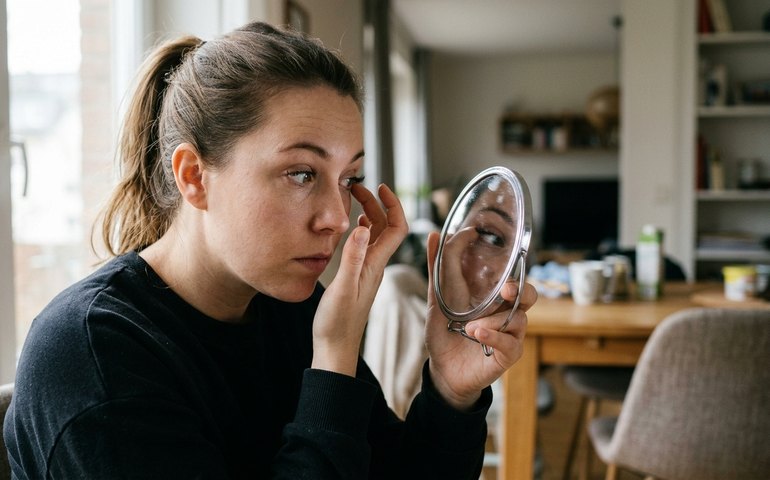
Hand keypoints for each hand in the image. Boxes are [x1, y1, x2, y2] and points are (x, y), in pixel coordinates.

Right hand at [312, 184, 407, 375]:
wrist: (335, 348)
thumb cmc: (337, 323)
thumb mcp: (343, 288)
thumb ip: (352, 258)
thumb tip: (362, 226)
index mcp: (376, 265)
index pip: (396, 228)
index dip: (392, 204)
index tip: (379, 186)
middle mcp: (376, 265)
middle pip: (386, 227)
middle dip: (376, 202)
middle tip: (357, 187)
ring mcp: (368, 271)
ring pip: (375, 235)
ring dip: (369, 213)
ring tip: (353, 198)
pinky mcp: (358, 277)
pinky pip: (366, 247)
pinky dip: (361, 230)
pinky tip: (353, 227)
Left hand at [424, 231, 536, 409]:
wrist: (443, 370)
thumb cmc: (445, 332)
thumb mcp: (437, 299)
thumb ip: (438, 268)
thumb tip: (435, 234)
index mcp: (492, 296)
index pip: (511, 274)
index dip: (508, 261)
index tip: (487, 249)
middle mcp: (505, 313)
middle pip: (530, 295)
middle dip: (521, 289)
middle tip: (507, 290)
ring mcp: (510, 334)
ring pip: (518, 319)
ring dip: (493, 320)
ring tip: (470, 328)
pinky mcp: (508, 354)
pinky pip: (511, 342)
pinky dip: (493, 336)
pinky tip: (477, 335)